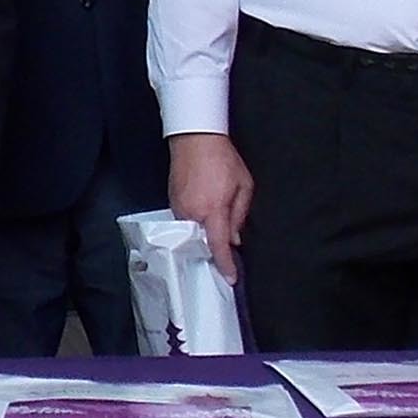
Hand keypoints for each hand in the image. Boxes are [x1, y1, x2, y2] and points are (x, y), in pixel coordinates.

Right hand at [168, 131, 251, 282]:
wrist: (195, 138)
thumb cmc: (222, 158)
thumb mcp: (244, 185)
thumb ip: (240, 214)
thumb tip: (235, 238)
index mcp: (212, 210)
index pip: (218, 246)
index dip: (225, 264)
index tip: (229, 278)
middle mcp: (192, 213)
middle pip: (204, 242)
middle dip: (215, 244)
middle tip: (227, 237)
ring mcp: (179, 208)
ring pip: (194, 232)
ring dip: (205, 230)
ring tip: (215, 212)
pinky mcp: (172, 202)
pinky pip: (186, 221)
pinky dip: (196, 221)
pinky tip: (205, 206)